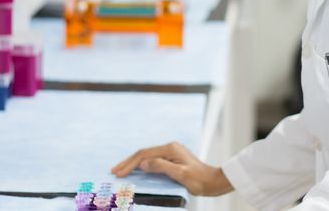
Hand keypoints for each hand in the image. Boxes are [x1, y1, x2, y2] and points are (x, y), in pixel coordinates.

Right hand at [111, 141, 233, 196]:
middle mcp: (170, 148)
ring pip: (147, 156)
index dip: (130, 164)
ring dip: (134, 164)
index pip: (144, 154)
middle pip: (143, 153)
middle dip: (128, 163)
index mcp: (170, 149)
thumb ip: (161, 166)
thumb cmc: (199, 180)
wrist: (214, 181)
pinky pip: (153, 160)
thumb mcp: (180, 174)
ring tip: (121, 170)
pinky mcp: (173, 159)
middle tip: (114, 171)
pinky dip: (142, 165)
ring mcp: (171, 152)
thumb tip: (143, 163)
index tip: (118, 172)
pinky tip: (137, 170)